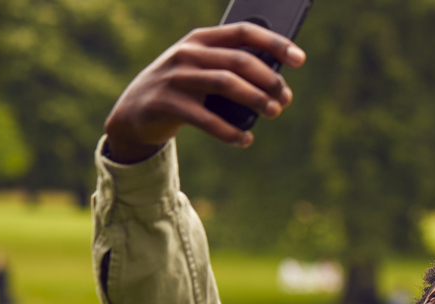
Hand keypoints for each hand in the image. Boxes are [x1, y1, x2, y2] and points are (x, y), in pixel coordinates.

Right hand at [103, 24, 306, 163]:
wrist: (135, 112)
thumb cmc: (183, 89)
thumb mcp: (203, 71)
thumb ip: (233, 70)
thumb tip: (278, 86)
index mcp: (201, 39)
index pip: (243, 32)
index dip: (274, 43)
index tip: (300, 59)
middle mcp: (187, 53)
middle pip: (239, 60)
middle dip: (269, 80)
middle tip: (285, 99)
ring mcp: (175, 78)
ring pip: (225, 83)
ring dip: (255, 99)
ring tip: (273, 113)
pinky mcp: (166, 104)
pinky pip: (206, 119)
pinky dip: (230, 132)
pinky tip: (245, 140)